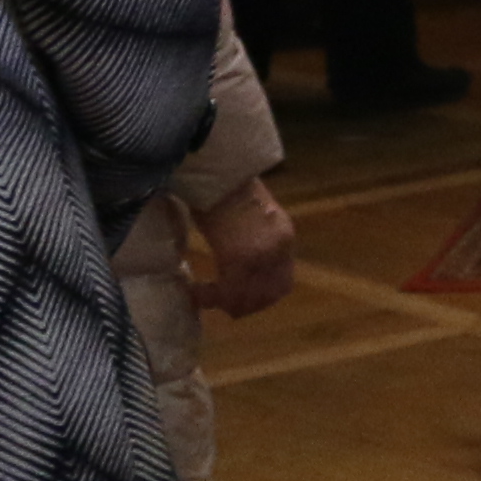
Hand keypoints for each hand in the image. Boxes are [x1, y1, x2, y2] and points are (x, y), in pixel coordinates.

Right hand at [195, 180, 299, 318]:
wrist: (219, 171)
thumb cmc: (229, 186)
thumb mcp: (255, 215)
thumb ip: (257, 239)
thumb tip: (244, 262)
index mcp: (285, 236)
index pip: (284, 282)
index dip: (264, 296)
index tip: (246, 300)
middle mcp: (278, 249)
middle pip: (268, 295)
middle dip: (247, 306)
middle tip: (226, 308)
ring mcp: (260, 256)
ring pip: (246, 298)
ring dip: (227, 303)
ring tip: (207, 299)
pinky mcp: (238, 259)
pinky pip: (226, 292)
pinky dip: (209, 297)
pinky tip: (195, 292)